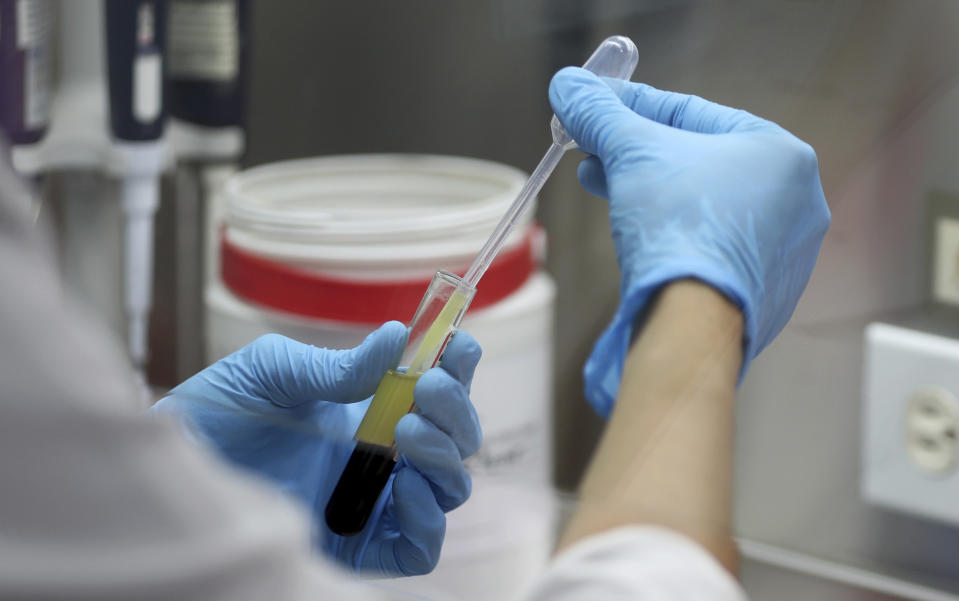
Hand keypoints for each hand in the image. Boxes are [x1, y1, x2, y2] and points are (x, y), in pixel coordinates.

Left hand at [151, 323, 482, 575]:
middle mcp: (379, 454)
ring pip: (449, 490)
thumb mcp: (273, 371)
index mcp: (368, 407)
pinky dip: (428, 521)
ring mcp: (371, 500)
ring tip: (408, 430)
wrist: (171, 464)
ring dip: (446, 458)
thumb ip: (336, 365)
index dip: (458, 367)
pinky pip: (418, 547)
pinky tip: (402, 487)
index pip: (435, 390)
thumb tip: (396, 339)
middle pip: (456, 441)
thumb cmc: (218, 411)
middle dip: (455, 412)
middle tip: (425, 390)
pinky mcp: (356, 546)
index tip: (459, 345)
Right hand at [549, 67, 829, 415]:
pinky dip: (674, 237)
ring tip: (604, 188)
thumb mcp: (631, 154)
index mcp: (783, 155)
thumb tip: (568, 86)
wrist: (691, 325)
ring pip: (704, 208)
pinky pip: (710, 249)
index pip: (695, 115)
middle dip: (638, 156)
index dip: (636, 108)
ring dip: (651, 195)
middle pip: (699, 163)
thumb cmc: (680, 229)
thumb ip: (601, 115)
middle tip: (594, 151)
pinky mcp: (763, 293)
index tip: (599, 108)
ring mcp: (784, 253)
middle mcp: (796, 203)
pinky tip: (637, 235)